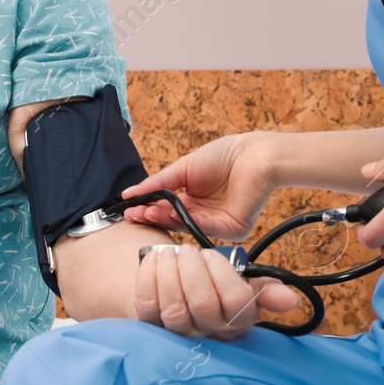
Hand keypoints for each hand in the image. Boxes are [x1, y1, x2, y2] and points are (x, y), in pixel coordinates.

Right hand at [120, 132, 279, 240]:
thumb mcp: (183, 169)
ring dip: (166, 220)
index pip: (166, 210)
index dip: (148, 210)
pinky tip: (171, 215)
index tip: (129, 209)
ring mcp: (217, 223)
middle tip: (135, 214)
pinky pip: (207, 229)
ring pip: (187, 227)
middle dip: (153, 217)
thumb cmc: (223, 156)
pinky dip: (188, 223)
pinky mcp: (232, 229)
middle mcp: (203, 214)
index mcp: (193, 200)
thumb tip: (129, 193)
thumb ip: (157, 183)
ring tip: (148, 212)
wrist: (254, 155)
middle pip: (173, 221)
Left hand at [134, 245, 300, 339]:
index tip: (212, 255)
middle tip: (188, 251)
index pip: (236, 303)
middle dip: (194, 270)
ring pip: (174, 308)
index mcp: (237, 321)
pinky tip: (153, 258)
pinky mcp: (149, 326)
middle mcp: (209, 334)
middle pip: (203, 304)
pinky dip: (148, 277)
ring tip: (170, 252)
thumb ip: (265, 289)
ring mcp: (177, 333)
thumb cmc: (214, 285)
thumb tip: (291, 300)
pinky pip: (147, 304)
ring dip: (170, 272)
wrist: (176, 290)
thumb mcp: (243, 284)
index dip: (223, 274)